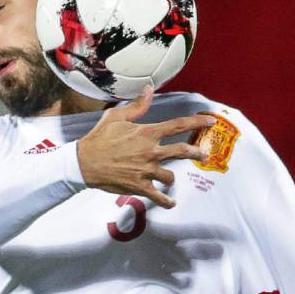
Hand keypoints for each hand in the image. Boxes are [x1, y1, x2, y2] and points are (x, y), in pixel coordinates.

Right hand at [76, 86, 213, 207]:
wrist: (84, 162)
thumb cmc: (99, 137)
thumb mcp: (117, 117)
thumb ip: (137, 106)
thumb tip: (149, 90)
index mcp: (147, 133)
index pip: (178, 125)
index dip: (197, 121)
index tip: (210, 121)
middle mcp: (151, 152)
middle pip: (182, 151)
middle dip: (196, 153)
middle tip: (202, 154)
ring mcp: (147, 171)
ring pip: (170, 177)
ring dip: (171, 178)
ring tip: (169, 180)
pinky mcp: (140, 187)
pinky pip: (159, 197)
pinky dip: (166, 201)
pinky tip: (171, 203)